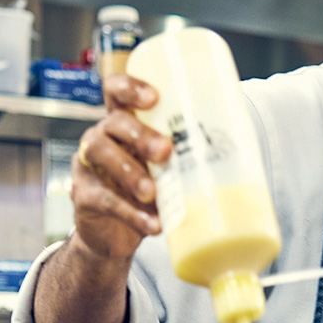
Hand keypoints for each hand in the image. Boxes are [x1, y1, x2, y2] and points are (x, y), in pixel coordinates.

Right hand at [71, 73, 172, 260]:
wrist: (112, 235)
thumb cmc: (143, 192)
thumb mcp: (163, 171)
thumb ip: (184, 159)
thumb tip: (238, 156)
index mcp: (122, 124)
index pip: (116, 91)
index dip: (130, 87)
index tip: (154, 96)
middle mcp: (101, 137)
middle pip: (114, 123)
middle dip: (141, 135)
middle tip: (165, 151)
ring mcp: (88, 166)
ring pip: (101, 154)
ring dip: (130, 171)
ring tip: (151, 192)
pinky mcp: (84, 196)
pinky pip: (105, 199)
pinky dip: (131, 213)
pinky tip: (152, 223)